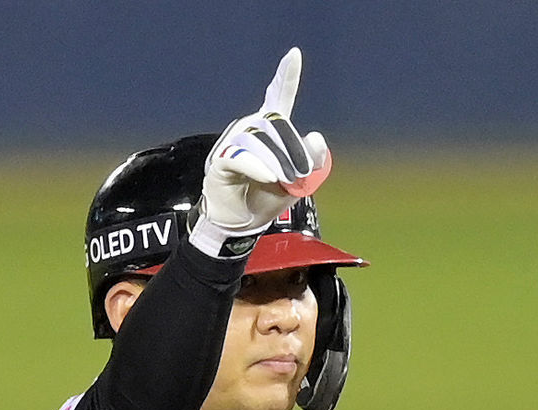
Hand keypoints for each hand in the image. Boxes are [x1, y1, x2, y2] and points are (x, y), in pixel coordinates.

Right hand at [194, 48, 331, 246]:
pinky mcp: (221, 159)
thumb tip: (316, 137)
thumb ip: (311, 161)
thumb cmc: (264, 199)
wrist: (240, 225)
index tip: (294, 56)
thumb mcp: (297, 183)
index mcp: (269, 131)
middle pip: (276, 125)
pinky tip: (269, 178)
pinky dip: (258, 167)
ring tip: (281, 181)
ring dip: (276, 162)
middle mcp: (249, 129)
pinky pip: (241, 156)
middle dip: (292, 150)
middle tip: (297, 176)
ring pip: (260, 141)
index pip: (278, 98)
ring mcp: (233, 142)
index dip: (286, 78)